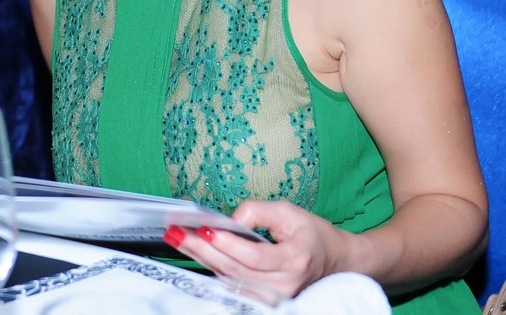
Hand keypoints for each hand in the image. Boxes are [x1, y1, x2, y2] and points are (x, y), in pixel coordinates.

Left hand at [164, 200, 350, 298]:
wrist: (336, 260)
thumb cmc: (311, 233)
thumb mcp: (287, 211)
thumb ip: (255, 211)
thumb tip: (226, 221)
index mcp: (296, 259)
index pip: (256, 256)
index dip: (229, 244)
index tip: (205, 229)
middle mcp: (286, 284)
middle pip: (236, 269)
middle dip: (202, 249)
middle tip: (176, 231)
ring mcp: (276, 296)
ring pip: (230, 278)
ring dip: (200, 257)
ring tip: (176, 237)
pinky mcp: (265, 299)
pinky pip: (233, 283)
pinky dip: (211, 266)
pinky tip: (193, 250)